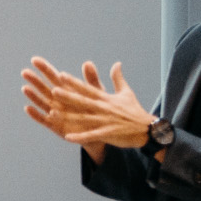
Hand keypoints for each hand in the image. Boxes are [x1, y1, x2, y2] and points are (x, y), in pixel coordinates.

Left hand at [22, 57, 155, 149]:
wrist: (148, 129)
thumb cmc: (134, 111)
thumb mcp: (126, 92)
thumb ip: (118, 78)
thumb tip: (116, 63)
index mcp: (106, 98)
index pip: (87, 88)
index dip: (74, 82)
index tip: (61, 75)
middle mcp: (104, 108)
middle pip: (83, 101)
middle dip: (68, 96)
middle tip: (52, 90)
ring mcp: (105, 121)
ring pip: (83, 118)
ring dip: (68, 116)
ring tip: (52, 114)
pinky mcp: (108, 134)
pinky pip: (91, 135)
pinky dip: (80, 136)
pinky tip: (67, 137)